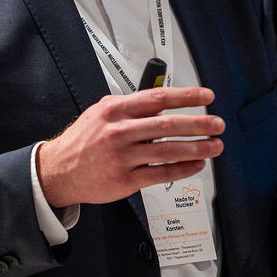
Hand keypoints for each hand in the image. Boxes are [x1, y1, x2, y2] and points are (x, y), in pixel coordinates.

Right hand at [36, 86, 224, 208]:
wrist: (58, 170)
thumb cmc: (83, 140)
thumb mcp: (103, 112)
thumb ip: (132, 107)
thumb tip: (164, 106)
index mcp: (116, 110)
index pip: (158, 98)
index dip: (187, 96)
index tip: (207, 97)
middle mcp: (119, 132)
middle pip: (167, 125)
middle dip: (198, 124)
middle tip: (218, 124)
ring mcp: (122, 157)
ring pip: (167, 151)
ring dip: (196, 148)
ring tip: (215, 146)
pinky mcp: (124, 180)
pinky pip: (160, 173)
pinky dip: (182, 169)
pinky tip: (196, 165)